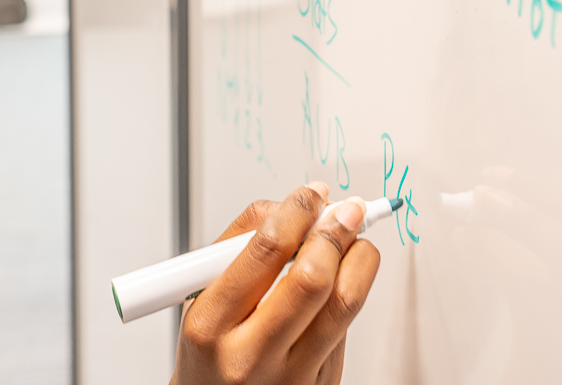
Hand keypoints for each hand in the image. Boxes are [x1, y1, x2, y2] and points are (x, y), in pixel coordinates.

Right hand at [170, 183, 382, 384]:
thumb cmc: (210, 352)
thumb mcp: (202, 297)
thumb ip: (240, 243)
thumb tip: (293, 207)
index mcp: (212, 325)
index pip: (265, 251)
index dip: (298, 211)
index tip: (312, 194)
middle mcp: (252, 355)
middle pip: (313, 279)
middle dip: (336, 231)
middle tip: (347, 211)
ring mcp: (292, 377)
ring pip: (345, 303)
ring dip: (359, 257)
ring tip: (355, 239)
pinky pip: (347, 327)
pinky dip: (350, 291)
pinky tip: (339, 280)